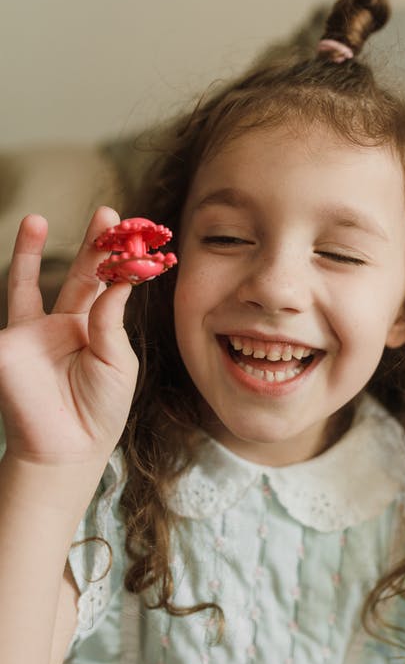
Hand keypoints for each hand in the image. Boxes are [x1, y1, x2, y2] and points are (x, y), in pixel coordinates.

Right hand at [0, 208, 138, 466]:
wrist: (66, 449)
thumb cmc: (100, 410)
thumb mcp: (117, 362)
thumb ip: (111, 321)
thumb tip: (120, 281)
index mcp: (95, 329)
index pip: (108, 285)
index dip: (119, 260)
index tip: (134, 233)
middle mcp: (64, 325)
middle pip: (79, 275)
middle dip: (91, 244)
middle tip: (106, 214)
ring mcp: (33, 333)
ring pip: (30, 283)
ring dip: (31, 251)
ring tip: (36, 218)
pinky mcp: (9, 344)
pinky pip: (10, 308)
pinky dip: (12, 281)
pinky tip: (16, 254)